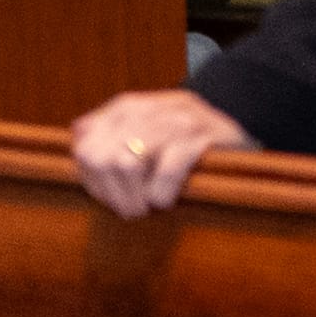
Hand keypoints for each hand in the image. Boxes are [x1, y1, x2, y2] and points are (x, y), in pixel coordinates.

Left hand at [67, 87, 249, 219]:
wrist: (238, 132)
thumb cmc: (184, 139)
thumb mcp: (144, 126)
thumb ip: (109, 130)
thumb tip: (77, 135)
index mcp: (127, 107)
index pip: (85, 148)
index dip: (92, 181)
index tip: (110, 197)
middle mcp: (148, 109)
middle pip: (101, 158)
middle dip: (111, 194)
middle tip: (130, 209)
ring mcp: (175, 121)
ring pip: (127, 164)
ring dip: (135, 198)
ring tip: (148, 207)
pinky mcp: (201, 138)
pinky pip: (166, 172)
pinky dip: (162, 194)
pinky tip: (168, 199)